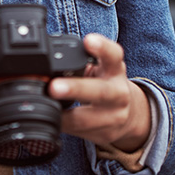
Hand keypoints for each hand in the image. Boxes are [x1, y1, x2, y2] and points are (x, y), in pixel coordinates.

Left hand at [49, 33, 150, 151]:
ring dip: (66, 116)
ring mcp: (114, 117)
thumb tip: (45, 59)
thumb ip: (81, 62)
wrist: (129, 114)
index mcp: (115, 69)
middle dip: (76, 89)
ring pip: (89, 119)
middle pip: (100, 91)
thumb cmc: (105, 84)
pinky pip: (80, 133)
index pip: (113, 55)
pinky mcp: (105, 134)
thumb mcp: (102, 69)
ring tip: (48, 110)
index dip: (102, 47)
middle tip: (54, 87)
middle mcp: (118, 92)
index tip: (88, 40)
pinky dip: (64, 127)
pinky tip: (53, 122)